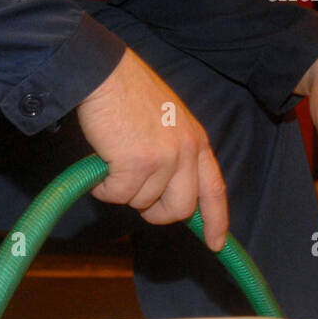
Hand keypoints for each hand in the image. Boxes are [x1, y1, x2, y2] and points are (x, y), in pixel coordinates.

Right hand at [76, 48, 228, 251]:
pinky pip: (118, 196)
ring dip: (124, 191)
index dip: (216, 220)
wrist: (106, 75)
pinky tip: (102, 164)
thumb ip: (176, 155)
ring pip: (143, 202)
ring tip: (115, 162)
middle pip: (180, 208)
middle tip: (137, 198)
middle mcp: (186, 151)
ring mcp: (163, 158)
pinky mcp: (136, 164)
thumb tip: (169, 193)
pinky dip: (104, 187)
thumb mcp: (170, 123)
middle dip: (156, 212)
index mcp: (197, 141)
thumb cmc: (131, 96)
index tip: (215, 243)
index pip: (214, 189)